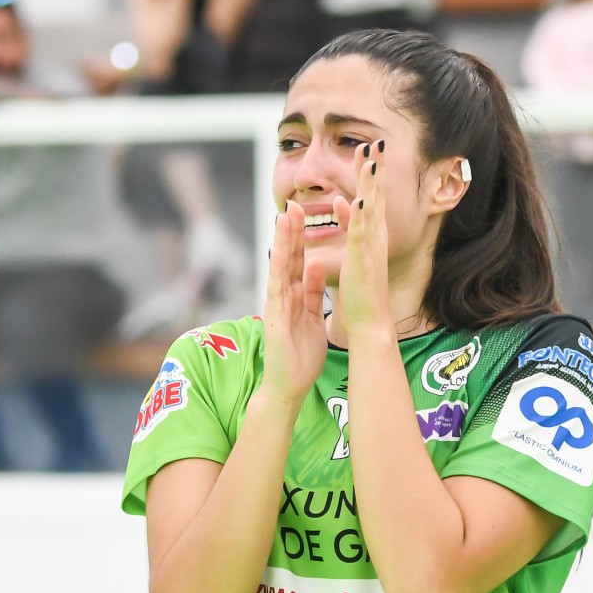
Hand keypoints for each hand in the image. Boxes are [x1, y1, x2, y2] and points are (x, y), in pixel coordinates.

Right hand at [261, 202, 327, 406]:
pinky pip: (277, 296)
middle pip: (287, 260)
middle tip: (293, 205)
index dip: (301, 238)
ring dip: (282, 246)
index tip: (304, 213)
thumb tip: (318, 264)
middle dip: (290, 233)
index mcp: (295, 297)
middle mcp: (283, 299)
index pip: (298, 262)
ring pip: (279, 271)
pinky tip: (281, 259)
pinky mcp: (274, 322)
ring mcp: (276, 309)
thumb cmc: (302, 356)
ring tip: (284, 221)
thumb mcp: (314, 317)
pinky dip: (279, 277)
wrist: (289, 386)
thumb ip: (315, 292)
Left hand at [333, 141, 391, 338]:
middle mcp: (376, 238)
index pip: (372, 196)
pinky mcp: (362, 263)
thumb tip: (344, 202)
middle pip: (376, 196)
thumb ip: (351, 225)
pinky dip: (360, 220)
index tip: (369, 147)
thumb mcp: (355, 249)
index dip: (371, 171)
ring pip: (371, 211)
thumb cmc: (361, 290)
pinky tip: (358, 202)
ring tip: (370, 161)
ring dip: (371, 186)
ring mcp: (370, 249)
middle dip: (375, 169)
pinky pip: (360, 238)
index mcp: (372, 235)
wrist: (370, 321)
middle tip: (377, 141)